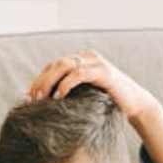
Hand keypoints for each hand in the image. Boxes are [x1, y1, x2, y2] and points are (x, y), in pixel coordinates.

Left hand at [27, 50, 159, 120]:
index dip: (38, 80)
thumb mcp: (81, 96)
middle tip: (32, 99)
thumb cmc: (105, 103)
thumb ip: (64, 92)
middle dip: (41, 81)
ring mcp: (97, 62)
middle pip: (56, 64)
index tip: (27, 97)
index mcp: (80, 60)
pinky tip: (59, 96)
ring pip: (65, 65)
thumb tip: (36, 100)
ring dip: (49, 81)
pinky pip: (80, 73)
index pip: (52, 66)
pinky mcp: (105, 72)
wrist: (135, 105)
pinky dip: (66, 84)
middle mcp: (87, 57)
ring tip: (42, 99)